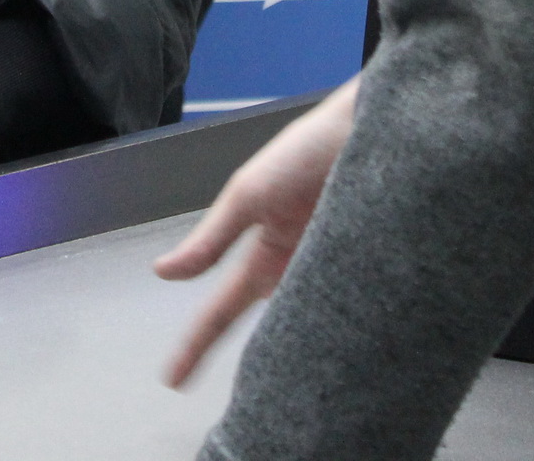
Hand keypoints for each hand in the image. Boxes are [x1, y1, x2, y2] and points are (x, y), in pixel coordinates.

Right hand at [153, 77, 357, 386]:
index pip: (221, 310)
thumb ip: (209, 240)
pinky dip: (355, 334)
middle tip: (255, 405)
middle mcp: (298, 276)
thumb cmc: (305, 152)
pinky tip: (353, 357)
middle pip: (272, 334)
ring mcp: (335, 279)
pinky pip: (360, 315)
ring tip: (300, 393)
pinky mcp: (370, 278)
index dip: (196, 344)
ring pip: (316, 331)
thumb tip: (163, 271)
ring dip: (309, 355)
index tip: (171, 378)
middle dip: (262, 368)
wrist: (370, 128)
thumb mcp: (248, 195)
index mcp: (264, 258)